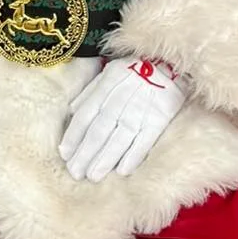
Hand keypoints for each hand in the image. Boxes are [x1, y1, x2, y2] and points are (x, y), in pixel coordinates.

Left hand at [59, 57, 186, 182]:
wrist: (172, 62)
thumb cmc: (137, 68)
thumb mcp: (110, 71)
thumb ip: (91, 92)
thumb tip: (72, 111)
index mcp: (108, 85)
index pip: (86, 114)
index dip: (74, 135)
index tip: (65, 154)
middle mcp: (122, 98)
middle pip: (100, 129)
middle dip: (85, 152)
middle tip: (75, 172)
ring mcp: (142, 108)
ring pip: (120, 137)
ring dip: (105, 159)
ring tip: (93, 176)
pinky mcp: (160, 117)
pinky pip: (145, 139)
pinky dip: (133, 155)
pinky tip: (122, 171)